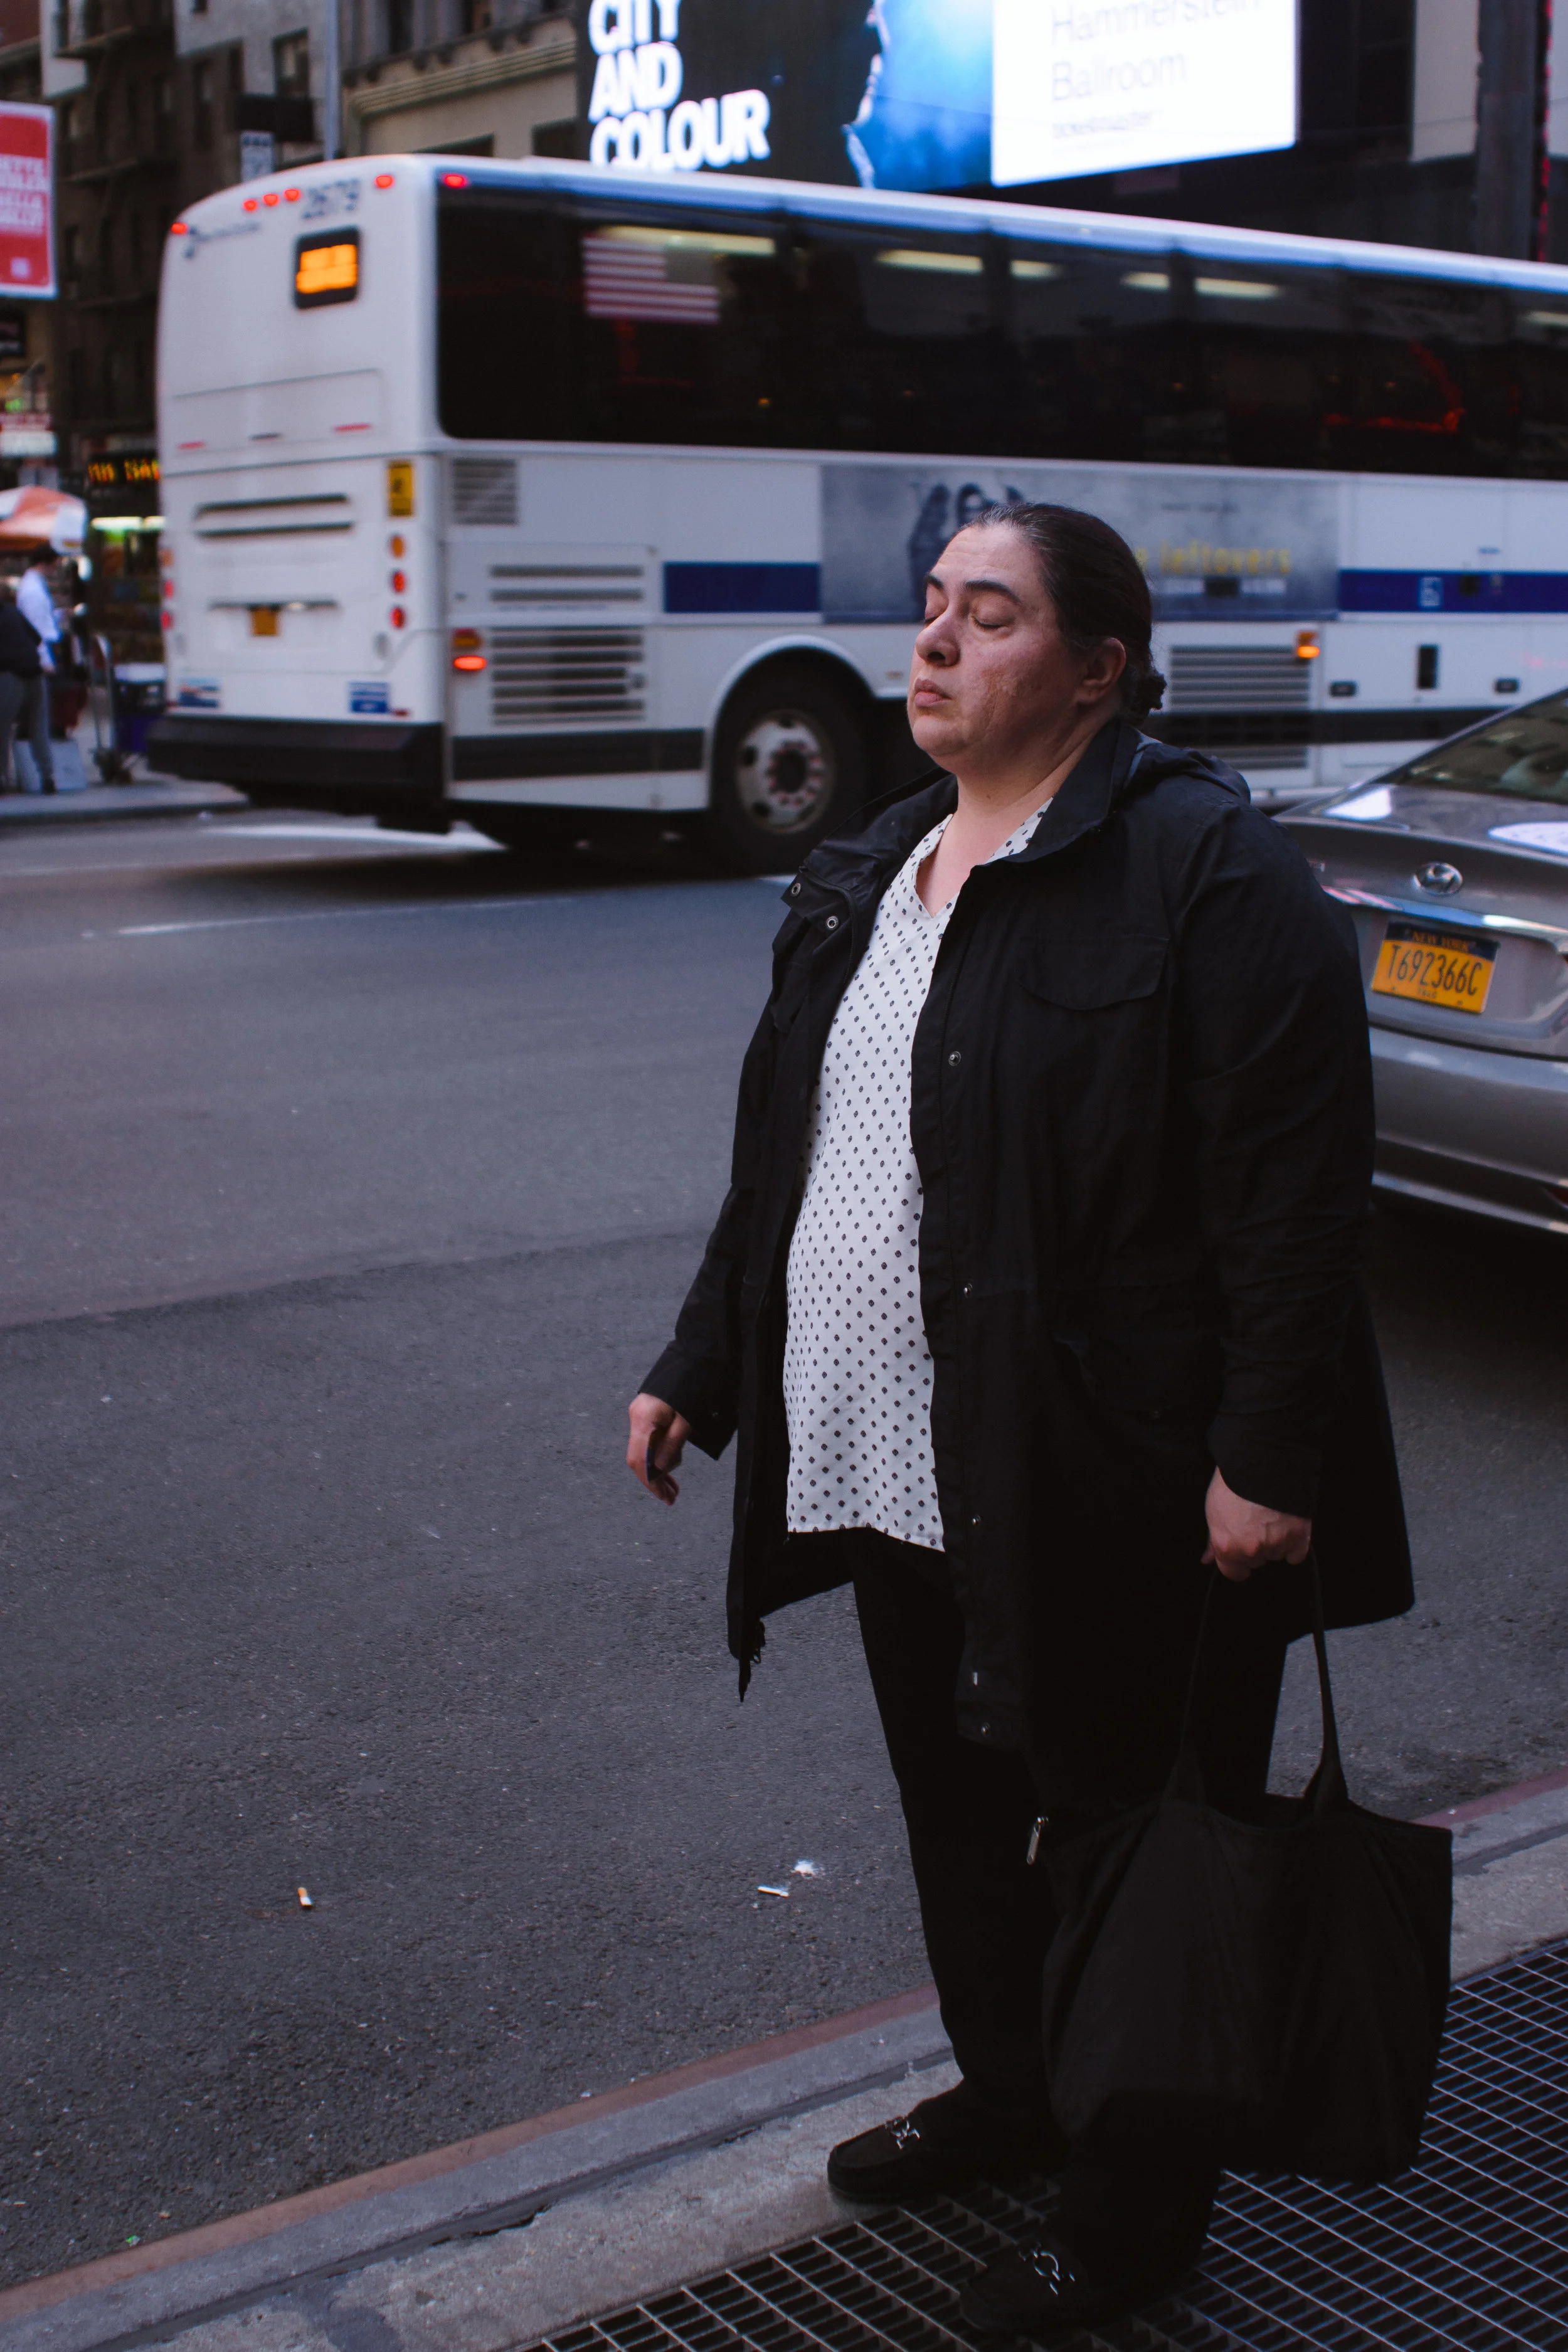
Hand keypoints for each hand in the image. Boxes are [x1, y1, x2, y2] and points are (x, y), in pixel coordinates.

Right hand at [627, 1392, 689, 1505]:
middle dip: (655, 1480)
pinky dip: (658, 1456)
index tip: (664, 1497)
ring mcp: (639, 1416)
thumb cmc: (691, 1389)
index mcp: (643, 1419)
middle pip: (639, 1459)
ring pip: (643, 1452)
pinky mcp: (646, 1416)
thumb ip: (671, 1446)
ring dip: (659, 1470)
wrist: (691, 1363)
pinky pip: (649, 1442)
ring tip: (674, 1487)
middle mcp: (636, 1418)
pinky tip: (670, 1467)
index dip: (651, 1482)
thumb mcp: (685, 1421)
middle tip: (671, 1498)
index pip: (639, 1460)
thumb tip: (659, 1471)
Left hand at [1202, 1466, 1310, 1582]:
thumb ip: (1213, 1541)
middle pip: (1256, 1562)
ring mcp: (1276, 1545)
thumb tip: (1207, 1559)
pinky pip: (1296, 1554)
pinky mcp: (1299, 1537)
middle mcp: (1252, 1551)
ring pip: (1276, 1555)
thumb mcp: (1213, 1512)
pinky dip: (1294, 1544)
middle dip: (1255, 1547)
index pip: (1233, 1573)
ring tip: (1270, 1517)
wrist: (1260, 1461)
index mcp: (1227, 1547)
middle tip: (1254, 1522)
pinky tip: (1286, 1525)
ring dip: (1275, 1542)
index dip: (1236, 1562)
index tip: (1240, 1550)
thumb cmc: (1232, 1483)